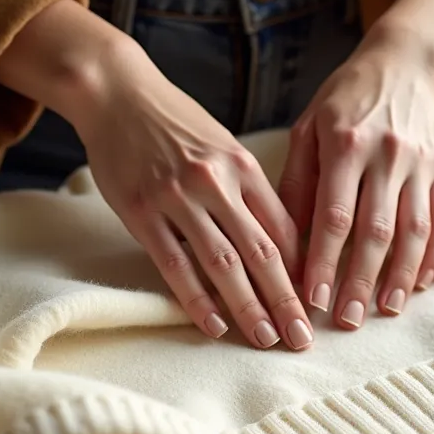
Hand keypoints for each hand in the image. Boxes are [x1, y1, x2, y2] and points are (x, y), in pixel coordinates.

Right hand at [75, 60, 313, 349]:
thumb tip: (275, 241)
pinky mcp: (141, 212)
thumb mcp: (221, 145)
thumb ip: (246, 189)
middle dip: (286, 300)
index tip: (315, 303)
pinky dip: (197, 299)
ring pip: (223, 264)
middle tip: (303, 339)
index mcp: (242, 166)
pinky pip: (175, 265)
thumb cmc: (174, 122)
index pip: (283, 227)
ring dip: (248, 308)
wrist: (117, 93)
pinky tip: (214, 325)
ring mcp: (177, 198)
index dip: (302, 270)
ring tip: (266, 341)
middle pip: (262, 252)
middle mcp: (216, 183)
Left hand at [279, 26, 433, 329]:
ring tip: (386, 310)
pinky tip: (421, 282)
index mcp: (346, 145)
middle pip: (376, 231)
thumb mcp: (308, 128)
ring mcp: (421, 164)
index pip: (334, 216)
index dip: (324, 261)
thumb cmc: (343, 100)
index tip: (312, 299)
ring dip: (400, 276)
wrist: (403, 63)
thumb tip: (286, 240)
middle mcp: (388, 156)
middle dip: (360, 281)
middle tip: (346, 320)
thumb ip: (297, 182)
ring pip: (414, 230)